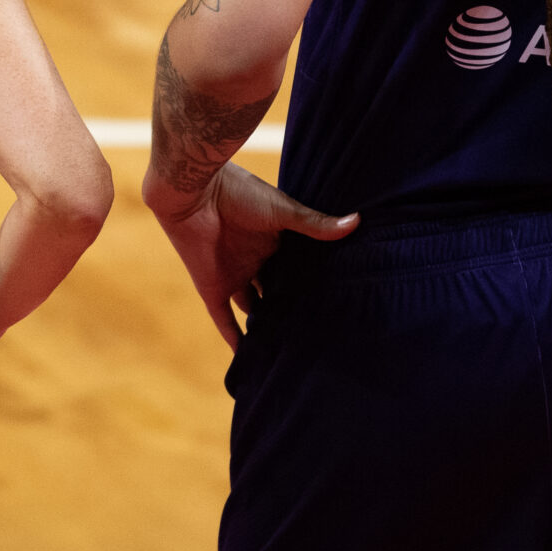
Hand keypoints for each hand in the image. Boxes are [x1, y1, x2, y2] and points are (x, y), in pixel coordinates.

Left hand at [146, 163, 355, 350]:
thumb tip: (357, 221)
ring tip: (288, 351)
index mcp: (274, 241)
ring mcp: (234, 276)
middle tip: (316, 333)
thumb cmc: (238, 192)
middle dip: (290, 308)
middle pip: (275, 291)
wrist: (194, 191)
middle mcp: (255, 261)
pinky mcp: (212, 288)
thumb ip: (315, 224)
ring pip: (252, 309)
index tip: (335, 305)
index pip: (295, 270)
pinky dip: (233, 339)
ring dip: (264, 326)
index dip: (311, 285)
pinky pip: (223, 320)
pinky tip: (247, 359)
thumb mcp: (282, 211)